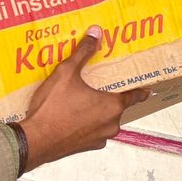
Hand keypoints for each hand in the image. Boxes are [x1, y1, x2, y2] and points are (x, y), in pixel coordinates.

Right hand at [15, 26, 152, 170]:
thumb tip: (95, 33)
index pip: (136, 96)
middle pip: (117, 106)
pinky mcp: (87, 147)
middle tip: (98, 86)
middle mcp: (111, 124)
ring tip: (81, 99)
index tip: (146, 86)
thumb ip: (83, 52)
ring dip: (97, 111)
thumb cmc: (53, 108)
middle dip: (109, 96)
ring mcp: (100, 138)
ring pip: (105, 120)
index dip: (140, 89)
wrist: (35, 141)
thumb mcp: (66, 73)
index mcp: (113, 105)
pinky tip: (71, 115)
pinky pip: (92, 131)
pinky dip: (86, 124)